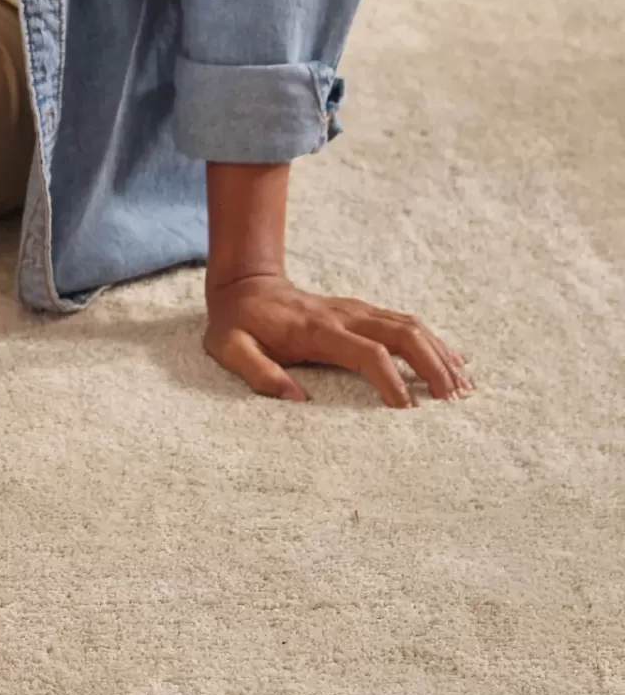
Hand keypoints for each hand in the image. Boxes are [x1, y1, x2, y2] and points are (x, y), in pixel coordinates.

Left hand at [204, 272, 471, 407]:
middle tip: (453, 400)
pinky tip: (452, 363)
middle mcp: (343, 315)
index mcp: (316, 328)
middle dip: (432, 364)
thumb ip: (258, 372)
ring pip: (409, 325)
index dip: (390, 379)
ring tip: (464, 387)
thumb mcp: (229, 347)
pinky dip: (432, 342)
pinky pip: (405, 323)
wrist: (243, 283)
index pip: (367, 351)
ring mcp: (355, 310)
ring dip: (439, 353)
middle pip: (402, 333)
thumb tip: (298, 400)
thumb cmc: (237, 323)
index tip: (407, 410)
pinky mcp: (361, 312)